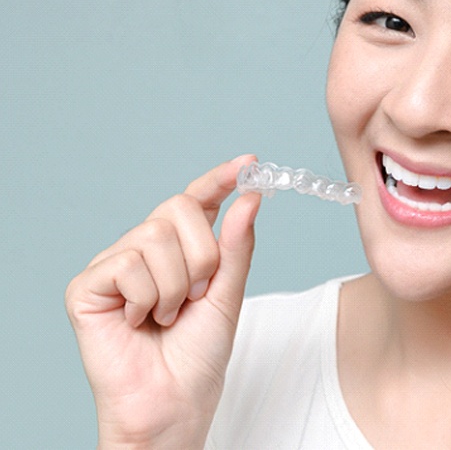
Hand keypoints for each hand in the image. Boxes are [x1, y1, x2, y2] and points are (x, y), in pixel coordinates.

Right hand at [65, 154, 261, 447]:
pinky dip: (148, 298)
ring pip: (155, 235)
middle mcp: (144, 248)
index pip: (196, 199)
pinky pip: (128, 264)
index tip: (249, 163)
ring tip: (168, 316)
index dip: (219, 179)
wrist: (173, 401)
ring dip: (177, 285)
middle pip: (178, 208)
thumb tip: (248, 198)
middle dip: (203, 255)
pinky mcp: (88, 285)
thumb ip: (235, 246)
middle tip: (199, 295)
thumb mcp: (228, 294)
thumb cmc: (199, 354)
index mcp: (179, 249)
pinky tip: (140, 322)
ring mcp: (115, 263)